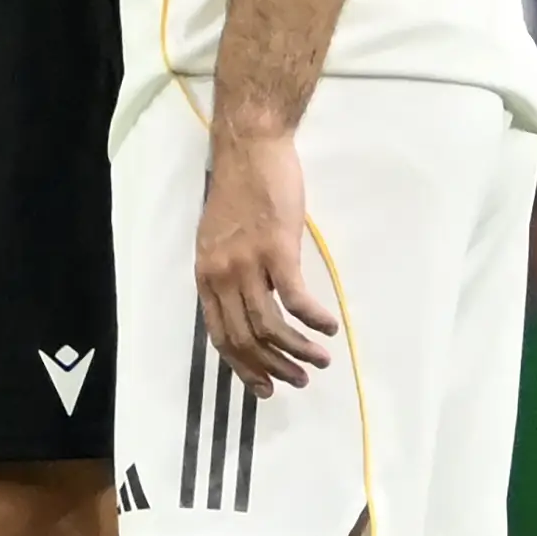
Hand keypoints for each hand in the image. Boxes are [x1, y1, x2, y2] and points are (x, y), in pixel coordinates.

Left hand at [196, 120, 338, 392]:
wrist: (250, 148)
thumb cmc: (239, 190)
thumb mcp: (220, 240)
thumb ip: (230, 275)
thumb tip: (252, 308)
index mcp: (206, 275)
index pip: (220, 336)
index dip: (243, 367)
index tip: (264, 387)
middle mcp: (222, 275)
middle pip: (245, 338)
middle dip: (273, 367)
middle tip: (299, 381)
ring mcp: (248, 263)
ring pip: (270, 326)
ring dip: (298, 351)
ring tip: (320, 361)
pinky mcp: (277, 249)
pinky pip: (296, 299)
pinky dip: (313, 320)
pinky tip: (330, 328)